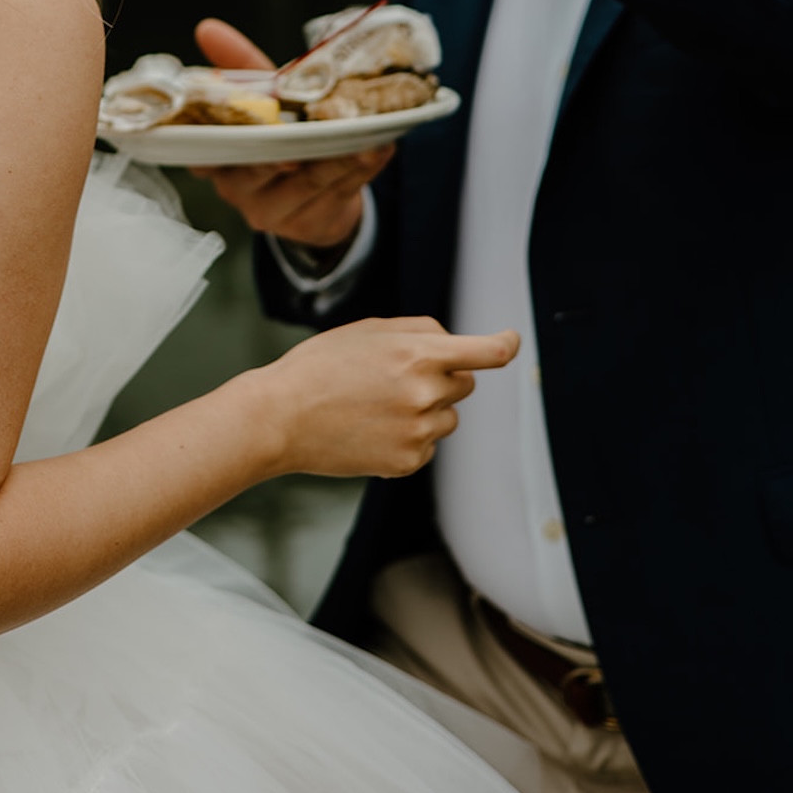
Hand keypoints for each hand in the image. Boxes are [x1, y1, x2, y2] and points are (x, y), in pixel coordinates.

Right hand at [189, 16, 392, 249]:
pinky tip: (377, 150)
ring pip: (304, 183)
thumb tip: (208, 27)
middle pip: (259, 169)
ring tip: (362, 139)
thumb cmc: (283, 134)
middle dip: (283, 152)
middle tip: (304, 137)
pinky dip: (359, 171)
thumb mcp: (263, 97)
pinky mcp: (310, 223)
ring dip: (335, 160)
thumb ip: (239, 65)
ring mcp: (273, 211)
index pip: (204, 153)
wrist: (316, 190)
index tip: (239, 129)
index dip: (215, 144)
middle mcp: (237, 188)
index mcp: (217, 157)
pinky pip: (336, 194)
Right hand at [259, 316, 518, 480]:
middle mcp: (425, 394)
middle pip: (464, 385)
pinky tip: (371, 430)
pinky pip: (427, 446)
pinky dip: (409, 439)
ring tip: (376, 406)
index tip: (511, 343)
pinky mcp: (407, 462)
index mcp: (418, 354)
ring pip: (446, 418)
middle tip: (395, 377)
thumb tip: (453, 345)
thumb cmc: (321, 366)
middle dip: (442, 378)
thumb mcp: (368, 330)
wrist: (281, 417)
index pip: (484, 352)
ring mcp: (418, 433)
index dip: (504, 345)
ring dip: (426, 410)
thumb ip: (418, 332)